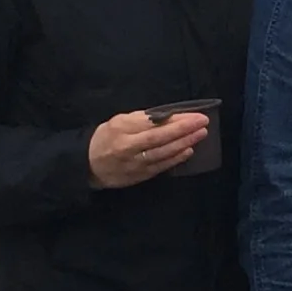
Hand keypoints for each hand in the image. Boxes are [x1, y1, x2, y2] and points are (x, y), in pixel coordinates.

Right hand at [87, 110, 204, 188]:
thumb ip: (140, 120)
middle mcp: (128, 147)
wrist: (88, 165)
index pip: (152, 123)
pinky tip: (189, 150)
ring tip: (200, 134)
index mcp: (121, 130)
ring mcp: (135, 163)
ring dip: (184, 143)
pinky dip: (177, 158)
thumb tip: (167, 116)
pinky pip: (161, 166)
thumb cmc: (106, 138)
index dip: (175, 120)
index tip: (194, 115)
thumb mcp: (118, 123)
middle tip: (203, 123)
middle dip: (184, 130)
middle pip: (159, 138)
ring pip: (163, 153)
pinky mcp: (140, 175)